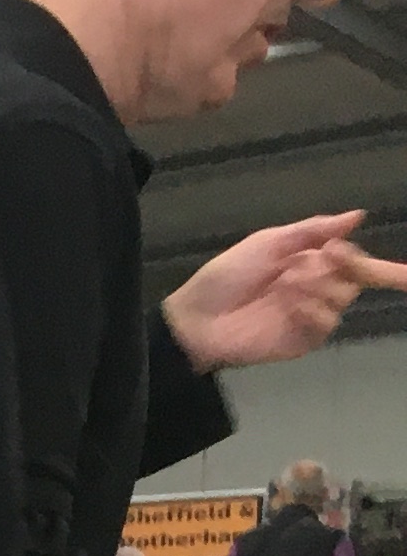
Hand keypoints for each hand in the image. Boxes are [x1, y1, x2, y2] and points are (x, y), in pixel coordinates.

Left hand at [164, 213, 406, 371]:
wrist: (196, 319)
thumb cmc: (227, 277)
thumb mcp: (268, 243)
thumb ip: (311, 230)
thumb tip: (358, 215)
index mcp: (309, 262)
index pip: (348, 256)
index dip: (349, 252)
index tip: (334, 248)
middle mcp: (315, 287)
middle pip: (352, 276)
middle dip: (335, 268)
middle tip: (304, 269)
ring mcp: (309, 315)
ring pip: (343, 298)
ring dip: (321, 288)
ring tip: (288, 286)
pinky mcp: (302, 340)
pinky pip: (327, 325)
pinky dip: (314, 312)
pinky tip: (292, 307)